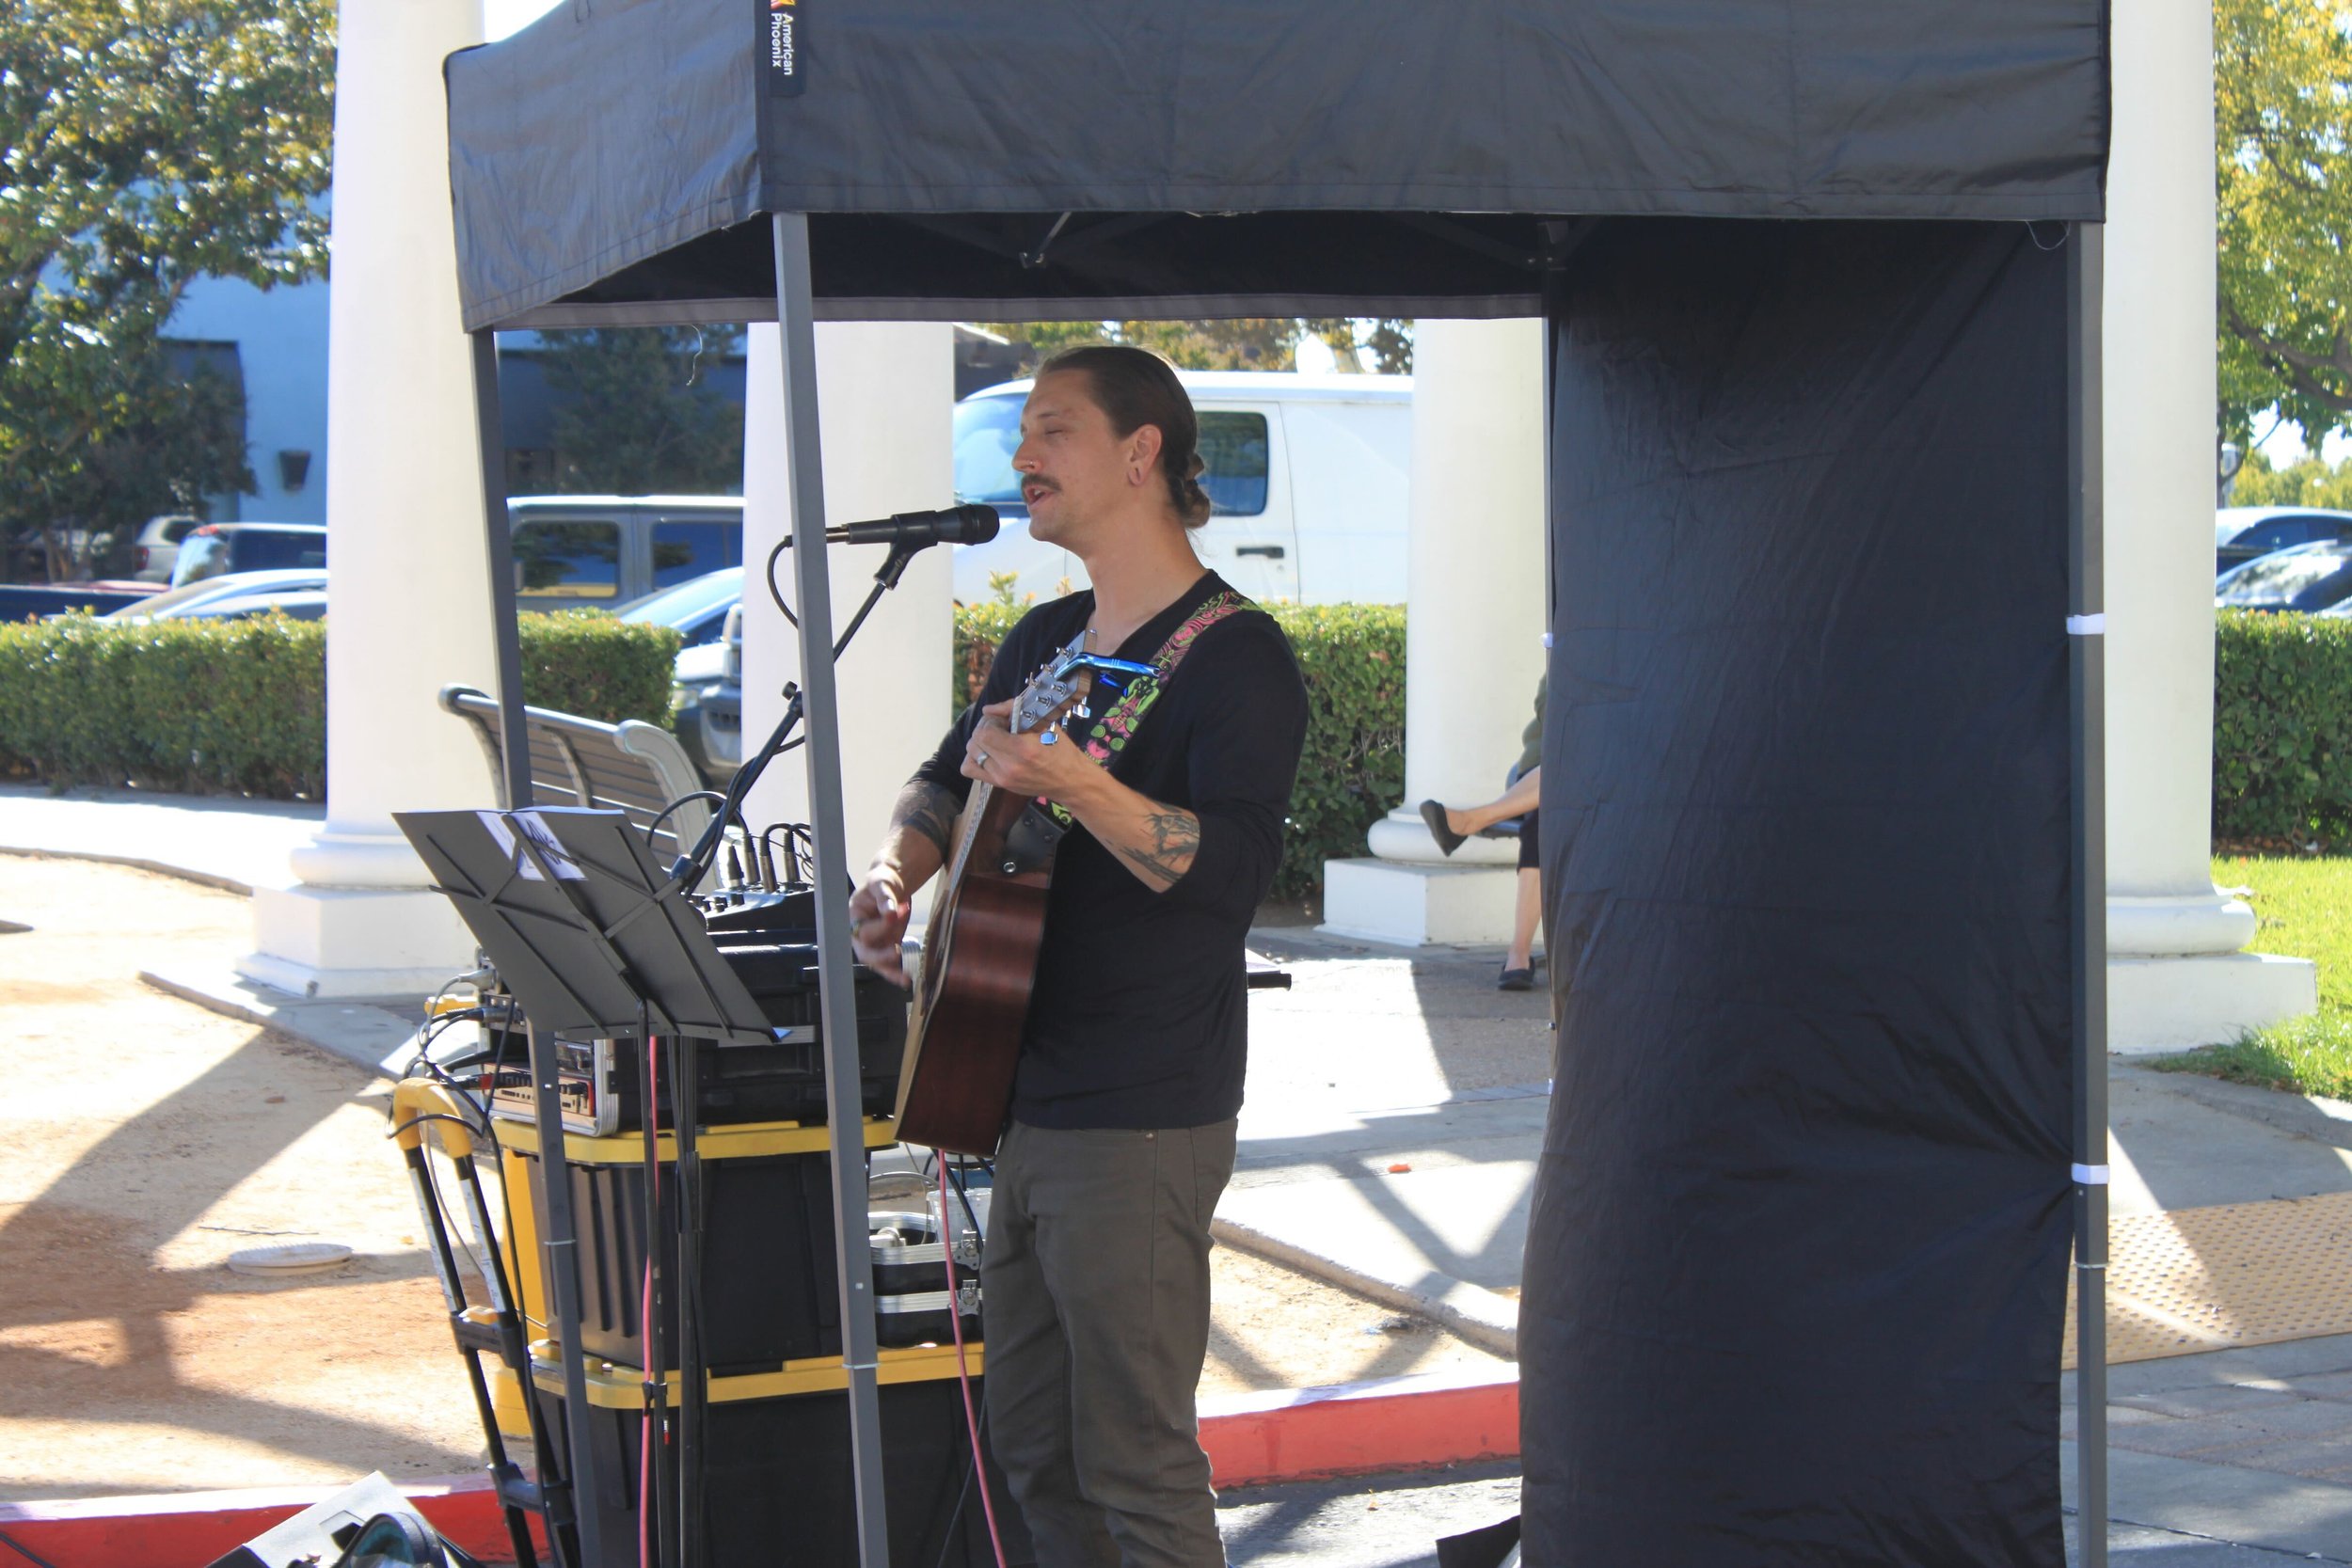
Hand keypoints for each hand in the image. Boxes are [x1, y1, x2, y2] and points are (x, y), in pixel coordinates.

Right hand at [849, 871, 911, 986]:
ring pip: (878, 964)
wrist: (892, 885)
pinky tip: (908, 978)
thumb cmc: (882, 881)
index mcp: (854, 919)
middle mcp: (862, 935)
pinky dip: (899, 971)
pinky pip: (891, 963)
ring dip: (891, 971)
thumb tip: (890, 911)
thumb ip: (884, 896)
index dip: (880, 926)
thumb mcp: (881, 883)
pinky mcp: (888, 946)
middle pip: (866, 953)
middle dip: (881, 956)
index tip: (895, 914)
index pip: (864, 931)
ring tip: (905, 977)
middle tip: (897, 953)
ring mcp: (875, 943)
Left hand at [962, 698, 1096, 804]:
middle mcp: (1008, 766)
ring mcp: (1002, 779)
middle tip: (1000, 728)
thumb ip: (1014, 710)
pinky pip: (971, 770)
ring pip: (970, 755)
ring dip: (979, 743)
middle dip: (984, 729)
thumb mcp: (1044, 724)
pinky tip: (989, 753)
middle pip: (975, 743)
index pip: (985, 733)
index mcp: (1022, 749)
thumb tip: (987, 710)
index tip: (1004, 721)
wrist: (1070, 781)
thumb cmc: (1061, 750)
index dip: (991, 722)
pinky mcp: (1000, 785)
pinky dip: (974, 758)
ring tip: (995, 741)